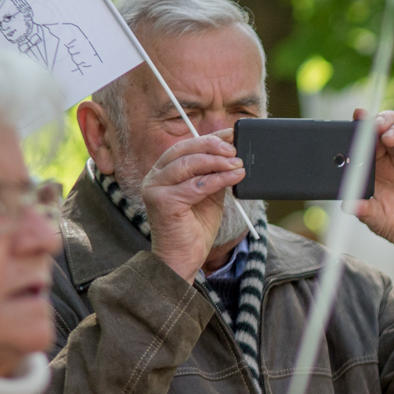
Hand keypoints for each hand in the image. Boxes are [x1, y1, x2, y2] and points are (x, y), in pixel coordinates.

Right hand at [141, 128, 244, 281]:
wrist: (182, 259)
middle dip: (212, 146)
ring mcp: (155, 189)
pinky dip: (218, 179)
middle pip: (184, 150)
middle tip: (236, 149)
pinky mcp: (163, 202)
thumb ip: (214, 176)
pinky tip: (235, 177)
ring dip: (217, 162)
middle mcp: (154, 177)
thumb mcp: (208, 196)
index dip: (209, 138)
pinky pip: (196, 186)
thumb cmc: (194, 229)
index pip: (185, 147)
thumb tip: (234, 156)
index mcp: (162, 172)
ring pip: (189, 165)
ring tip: (238, 163)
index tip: (232, 134)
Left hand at [347, 110, 393, 276]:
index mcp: (379, 165)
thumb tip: (347, 205)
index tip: (355, 118)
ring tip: (386, 136)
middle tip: (370, 124)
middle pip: (388, 127)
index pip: (369, 139)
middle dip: (378, 122)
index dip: (362, 127)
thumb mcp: (377, 219)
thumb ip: (363, 210)